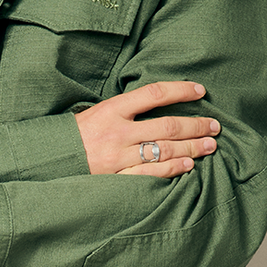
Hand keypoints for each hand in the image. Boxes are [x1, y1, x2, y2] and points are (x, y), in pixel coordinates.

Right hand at [74, 81, 218, 176]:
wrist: (51, 159)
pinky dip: (173, 169)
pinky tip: (189, 165)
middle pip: (168, 125)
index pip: (154, 93)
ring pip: (165, 149)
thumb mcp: (97, 111)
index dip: (181, 90)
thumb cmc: (76, 134)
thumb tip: (160, 102)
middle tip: (215, 126)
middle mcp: (118, 131)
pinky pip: (151, 173)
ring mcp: (119, 155)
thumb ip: (126, 109)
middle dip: (196, 125)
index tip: (201, 91)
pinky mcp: (117, 176)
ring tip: (210, 145)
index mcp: (113, 109)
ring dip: (192, 147)